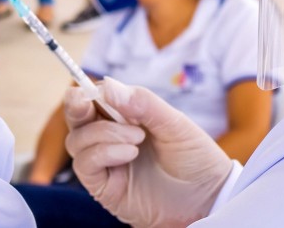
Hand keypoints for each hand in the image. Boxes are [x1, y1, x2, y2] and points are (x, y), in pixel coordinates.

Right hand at [65, 78, 232, 227]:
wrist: (206, 196)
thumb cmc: (193, 156)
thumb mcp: (174, 123)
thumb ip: (143, 103)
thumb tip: (108, 86)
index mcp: (128, 117)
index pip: (97, 98)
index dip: (92, 90)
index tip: (101, 88)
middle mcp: (112, 138)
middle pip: (77, 117)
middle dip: (77, 105)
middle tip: (84, 100)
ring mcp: (107, 163)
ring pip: (77, 140)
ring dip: (103, 132)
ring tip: (137, 137)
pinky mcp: (104, 187)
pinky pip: (85, 164)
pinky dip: (104, 153)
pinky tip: (130, 153)